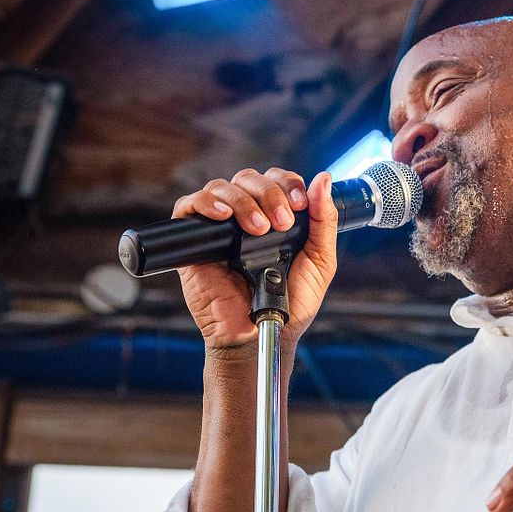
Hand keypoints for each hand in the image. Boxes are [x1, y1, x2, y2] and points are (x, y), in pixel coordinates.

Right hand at [171, 167, 338, 350]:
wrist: (262, 333)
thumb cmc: (291, 303)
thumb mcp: (319, 260)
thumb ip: (324, 221)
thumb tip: (323, 179)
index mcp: (276, 215)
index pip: (277, 180)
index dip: (288, 184)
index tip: (300, 205)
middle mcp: (247, 216)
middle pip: (250, 178)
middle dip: (269, 194)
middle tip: (280, 224)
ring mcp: (220, 227)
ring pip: (222, 187)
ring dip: (243, 201)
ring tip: (258, 229)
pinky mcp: (195, 241)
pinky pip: (188, 205)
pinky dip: (206, 203)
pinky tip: (224, 217)